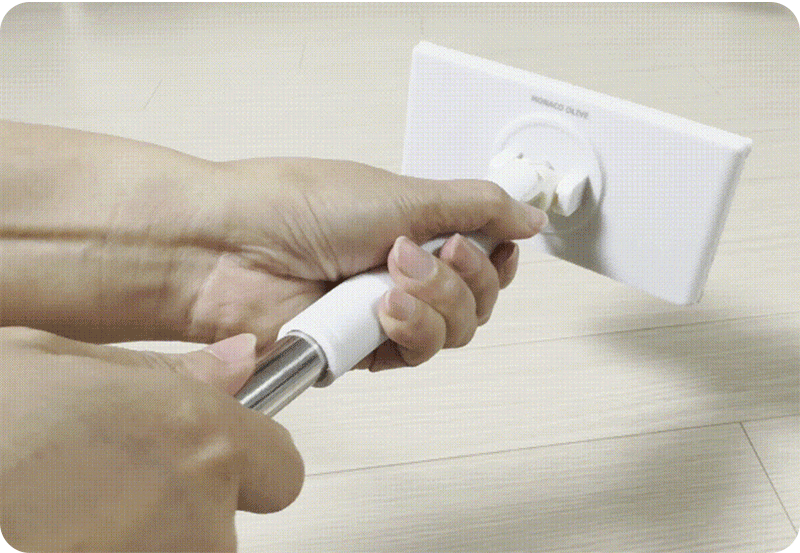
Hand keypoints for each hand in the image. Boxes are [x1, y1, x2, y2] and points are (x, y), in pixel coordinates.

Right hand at [0, 328, 301, 551]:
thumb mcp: (75, 366)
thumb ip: (173, 375)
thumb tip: (241, 362)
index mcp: (199, 438)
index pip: (282, 469)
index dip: (252, 463)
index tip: (221, 459)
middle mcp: (193, 510)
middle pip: (230, 528)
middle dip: (190, 511)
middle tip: (120, 486)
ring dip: (151, 540)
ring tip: (78, 512)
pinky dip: (115, 551)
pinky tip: (63, 529)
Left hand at [1, 123, 546, 368]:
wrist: (228, 248)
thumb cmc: (293, 206)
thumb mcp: (400, 193)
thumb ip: (473, 207)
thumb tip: (527, 214)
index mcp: (413, 226)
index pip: (483, 253)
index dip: (495, 255)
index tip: (490, 242)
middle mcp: (401, 271)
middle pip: (477, 299)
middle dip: (463, 278)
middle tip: (420, 253)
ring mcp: (381, 311)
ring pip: (453, 331)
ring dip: (434, 303)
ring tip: (391, 278)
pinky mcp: (361, 348)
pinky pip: (413, 353)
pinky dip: (407, 331)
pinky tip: (381, 309)